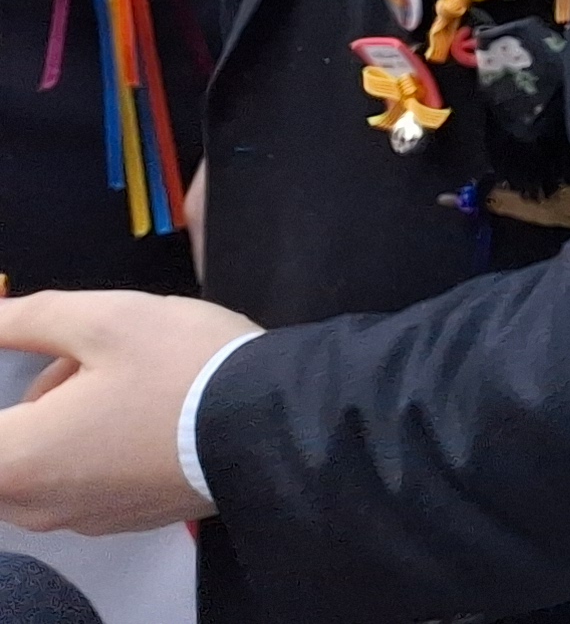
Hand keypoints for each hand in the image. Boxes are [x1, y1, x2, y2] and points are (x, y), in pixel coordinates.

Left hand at [0, 290, 257, 532]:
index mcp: (15, 459)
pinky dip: (90, 453)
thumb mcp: (107, 318)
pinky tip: (145, 417)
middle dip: (29, 404)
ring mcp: (80, 521)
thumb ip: (28, 319)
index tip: (62, 369)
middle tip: (77, 360)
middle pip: (4, 450)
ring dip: (56, 427)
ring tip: (122, 381)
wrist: (270, 424)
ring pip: (38, 469)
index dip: (22, 392)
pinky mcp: (121, 524)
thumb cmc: (180, 369)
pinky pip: (77, 486)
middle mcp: (34, 506)